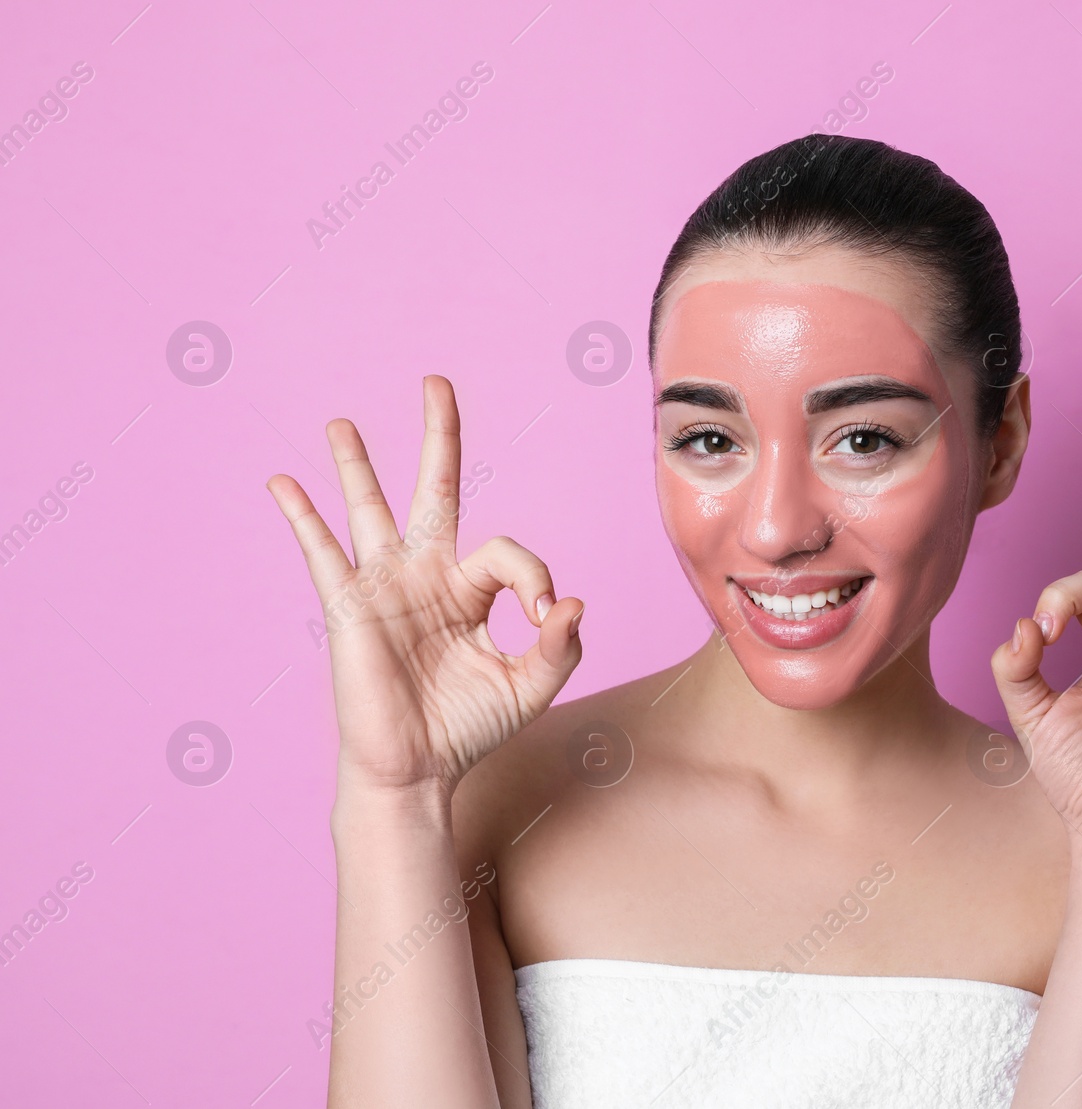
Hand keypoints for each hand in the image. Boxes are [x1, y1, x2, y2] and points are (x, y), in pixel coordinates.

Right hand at [267, 375, 583, 795]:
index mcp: (471, 590)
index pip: (509, 552)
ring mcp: (385, 586)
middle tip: (437, 382)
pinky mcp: (349, 606)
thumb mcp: (532, 685)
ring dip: (356, 463)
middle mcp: (427, 575)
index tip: (547, 615)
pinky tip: (282, 482)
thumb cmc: (470, 727)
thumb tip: (573, 602)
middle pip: (434, 488)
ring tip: (341, 421)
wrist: (417, 771)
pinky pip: (322, 552)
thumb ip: (560, 645)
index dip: (535, 576)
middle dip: (438, 435)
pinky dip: (302, 516)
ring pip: (371, 509)